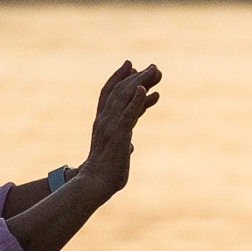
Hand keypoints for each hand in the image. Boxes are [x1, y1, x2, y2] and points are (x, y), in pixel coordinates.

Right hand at [79, 60, 165, 193]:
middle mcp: (105, 120)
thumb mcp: (116, 154)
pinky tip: (145, 90)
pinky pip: (128, 115)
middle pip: (120, 91)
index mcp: (103, 123)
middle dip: (137, 76)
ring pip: (125, 98)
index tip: (132, 66)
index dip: (119, 78)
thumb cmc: (105, 174)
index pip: (109, 94)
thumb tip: (130, 147)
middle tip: (154, 67)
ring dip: (141, 82)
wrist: (95, 184)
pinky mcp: (119, 135)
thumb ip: (122, 144)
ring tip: (156, 72)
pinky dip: (137, 101)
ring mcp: (111, 127)